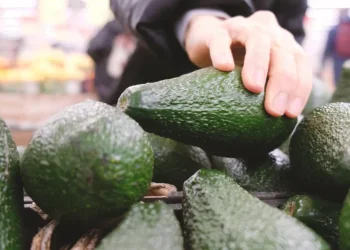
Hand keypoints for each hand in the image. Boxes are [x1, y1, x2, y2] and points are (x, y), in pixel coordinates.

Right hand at [184, 11, 311, 117]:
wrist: (206, 40)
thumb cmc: (235, 65)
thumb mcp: (255, 76)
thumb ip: (267, 92)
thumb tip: (276, 131)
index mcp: (282, 43)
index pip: (300, 61)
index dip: (300, 87)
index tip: (290, 114)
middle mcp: (267, 31)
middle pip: (282, 51)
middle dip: (283, 81)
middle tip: (274, 110)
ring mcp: (242, 28)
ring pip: (257, 39)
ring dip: (258, 64)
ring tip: (254, 89)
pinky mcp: (217, 31)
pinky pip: (220, 39)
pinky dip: (223, 52)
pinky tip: (224, 68)